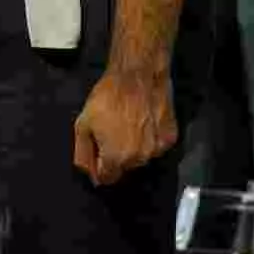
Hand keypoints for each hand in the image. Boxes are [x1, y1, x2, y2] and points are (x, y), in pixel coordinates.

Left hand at [72, 68, 176, 186]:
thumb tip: (89, 175)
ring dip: (133, 148)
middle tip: (111, 131)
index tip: (97, 150)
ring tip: (128, 124)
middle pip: (123, 167)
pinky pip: (155, 146)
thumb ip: (83, 154)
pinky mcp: (170, 139)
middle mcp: (138, 160)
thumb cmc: (107, 98)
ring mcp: (157, 150)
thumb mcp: (83, 124)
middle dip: (115, 155)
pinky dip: (149, 139)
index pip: (107, 178)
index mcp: (116, 158)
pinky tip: (144, 122)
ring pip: (141, 158)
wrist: (138, 75)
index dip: (98, 166)